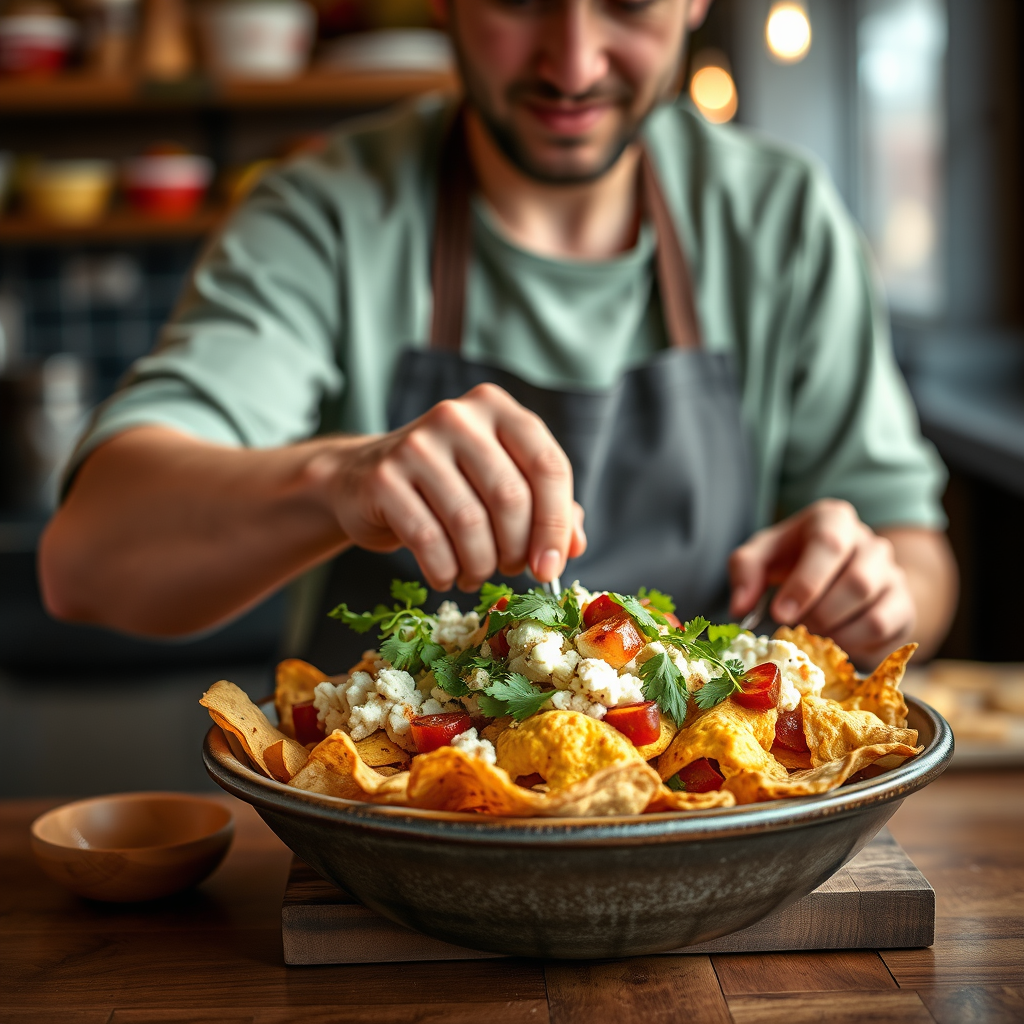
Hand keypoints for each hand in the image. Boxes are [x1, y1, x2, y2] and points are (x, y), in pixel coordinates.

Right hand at [314, 383, 586, 591]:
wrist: (361, 479)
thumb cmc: (446, 484)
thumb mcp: (498, 482)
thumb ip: (544, 506)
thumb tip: (574, 546)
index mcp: (497, 408)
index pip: (548, 466)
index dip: (556, 524)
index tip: (551, 566)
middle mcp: (458, 417)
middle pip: (510, 498)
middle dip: (516, 549)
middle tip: (510, 569)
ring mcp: (416, 444)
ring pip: (470, 523)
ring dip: (481, 565)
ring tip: (476, 574)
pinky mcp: (383, 478)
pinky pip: (428, 540)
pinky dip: (445, 570)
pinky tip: (446, 575)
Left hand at [728, 499, 915, 664]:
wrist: (834, 574)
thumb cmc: (792, 560)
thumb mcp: (761, 555)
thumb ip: (745, 571)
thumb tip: (740, 606)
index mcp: (833, 519)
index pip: (829, 544)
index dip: (805, 583)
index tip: (781, 613)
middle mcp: (870, 542)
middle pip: (857, 582)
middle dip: (819, 614)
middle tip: (794, 625)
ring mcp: (892, 574)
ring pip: (874, 612)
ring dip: (835, 632)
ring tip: (811, 630)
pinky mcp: (903, 605)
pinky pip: (884, 632)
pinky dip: (853, 643)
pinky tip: (832, 639)